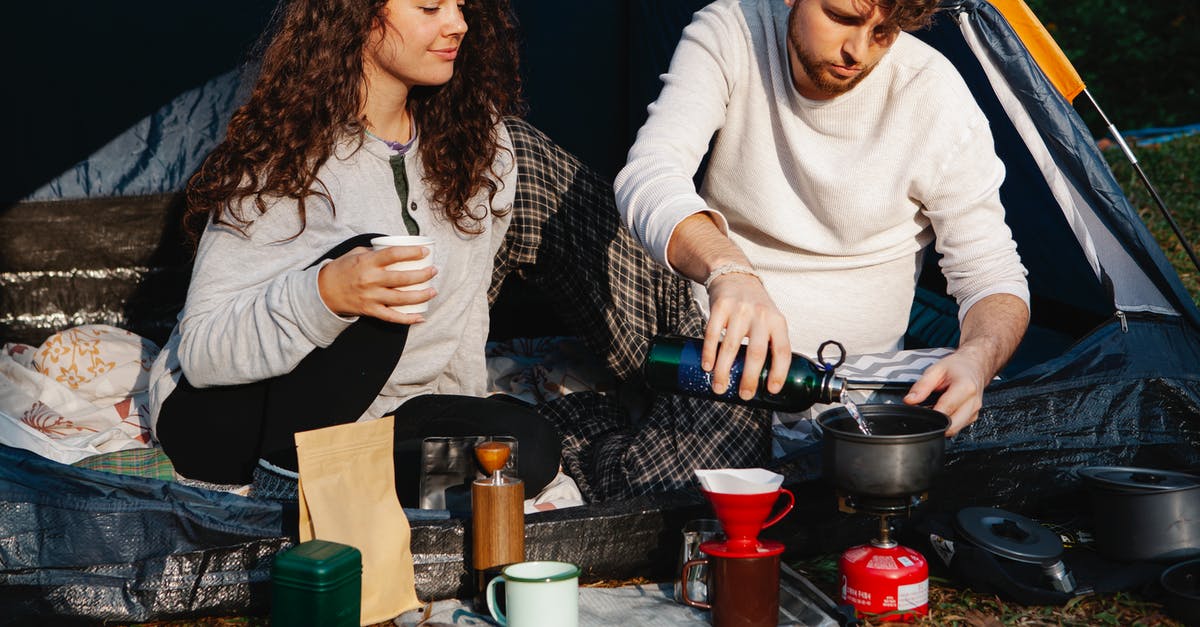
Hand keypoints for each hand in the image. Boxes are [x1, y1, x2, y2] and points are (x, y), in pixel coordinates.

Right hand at [317, 245, 436, 323]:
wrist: (322, 292)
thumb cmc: (341, 269)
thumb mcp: (355, 254)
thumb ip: (374, 251)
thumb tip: (393, 249)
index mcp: (367, 262)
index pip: (394, 254)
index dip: (412, 252)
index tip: (425, 252)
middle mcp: (370, 280)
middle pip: (402, 278)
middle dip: (422, 275)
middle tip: (433, 271)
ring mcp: (371, 297)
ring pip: (401, 298)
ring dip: (420, 295)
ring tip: (433, 291)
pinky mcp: (370, 311)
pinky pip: (392, 317)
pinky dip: (407, 319)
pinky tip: (420, 317)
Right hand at [702, 273, 790, 399]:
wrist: (735, 275)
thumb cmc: (754, 306)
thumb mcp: (770, 319)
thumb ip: (770, 342)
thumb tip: (763, 379)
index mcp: (777, 322)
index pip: (782, 350)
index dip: (779, 372)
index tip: (771, 390)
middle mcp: (760, 316)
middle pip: (756, 353)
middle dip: (749, 378)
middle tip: (744, 395)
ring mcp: (739, 311)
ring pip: (731, 347)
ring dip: (724, 371)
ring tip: (720, 387)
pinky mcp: (720, 307)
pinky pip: (712, 334)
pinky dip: (709, 353)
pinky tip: (707, 366)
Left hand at [904, 345, 990, 435]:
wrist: (974, 366)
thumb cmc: (957, 366)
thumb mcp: (936, 370)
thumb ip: (922, 385)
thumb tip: (910, 400)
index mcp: (965, 387)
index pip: (945, 409)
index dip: (930, 414)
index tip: (919, 411)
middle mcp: (973, 402)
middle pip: (952, 426)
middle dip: (936, 422)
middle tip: (927, 409)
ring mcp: (974, 411)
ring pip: (955, 429)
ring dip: (942, 423)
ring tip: (936, 406)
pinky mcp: (973, 417)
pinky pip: (958, 426)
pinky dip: (949, 421)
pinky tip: (945, 409)